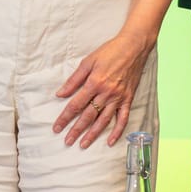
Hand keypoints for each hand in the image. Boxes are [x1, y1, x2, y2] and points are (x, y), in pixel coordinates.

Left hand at [53, 28, 154, 148]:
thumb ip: (74, 79)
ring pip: (103, 121)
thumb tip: (60, 93)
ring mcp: (118, 98)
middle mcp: (106, 93)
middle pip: (88, 116)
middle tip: (67, 141)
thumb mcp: (88, 61)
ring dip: (93, 134)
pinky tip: (110, 141)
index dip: (65, 117)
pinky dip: (117, 132)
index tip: (57, 127)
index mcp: (94, 83)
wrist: (134, 47)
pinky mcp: (128, 99)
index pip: (75, 105)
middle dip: (76, 130)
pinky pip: (122, 119)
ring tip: (83, 144)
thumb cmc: (110, 51)